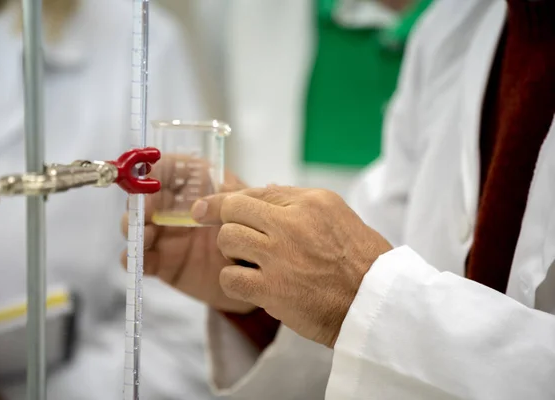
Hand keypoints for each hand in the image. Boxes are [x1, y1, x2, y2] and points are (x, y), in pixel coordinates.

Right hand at [121, 155, 255, 313]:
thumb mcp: (249, 206)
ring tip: (150, 234)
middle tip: (147, 211)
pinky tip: (139, 257)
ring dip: (134, 227)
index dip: (154, 170)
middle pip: (144, 196)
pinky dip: (133, 257)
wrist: (258, 273)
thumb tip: (203, 204)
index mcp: (194, 185)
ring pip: (136, 226)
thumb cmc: (255, 230)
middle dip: (139, 201)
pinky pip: (141, 259)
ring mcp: (166, 235)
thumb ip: (229, 200)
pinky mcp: (163, 263)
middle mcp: (175, 207)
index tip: (150, 179)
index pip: (167, 168)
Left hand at [193, 186, 392, 347]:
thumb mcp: (338, 216)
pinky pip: (229, 277)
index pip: (258, 190)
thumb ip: (300, 204)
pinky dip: (234, 281)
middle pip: (233, 209)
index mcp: (311, 202)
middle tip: (228, 235)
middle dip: (223, 220)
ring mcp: (279, 255)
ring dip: (230, 252)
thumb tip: (264, 188)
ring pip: (227, 239)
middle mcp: (292, 223)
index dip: (227, 199)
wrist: (375, 303)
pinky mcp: (271, 288)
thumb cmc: (363, 261)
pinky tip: (249, 285)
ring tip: (248, 262)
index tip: (207, 206)